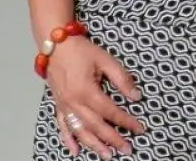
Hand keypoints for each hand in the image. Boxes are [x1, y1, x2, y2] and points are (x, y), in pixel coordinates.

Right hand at [47, 36, 145, 156]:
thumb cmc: (82, 51)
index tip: (140, 129)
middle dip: (112, 139)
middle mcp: (74, 103)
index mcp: (87, 91)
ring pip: (80, 130)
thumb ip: (122, 79)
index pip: (111, 112)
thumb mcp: (106, 60)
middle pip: (96, 126)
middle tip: (127, 150)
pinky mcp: (58, 106)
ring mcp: (64, 106)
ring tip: (106, 155)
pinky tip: (75, 151)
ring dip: (93, 145)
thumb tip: (136, 96)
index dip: (126, 121)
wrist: (55, 45)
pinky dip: (68, 140)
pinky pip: (62, 126)